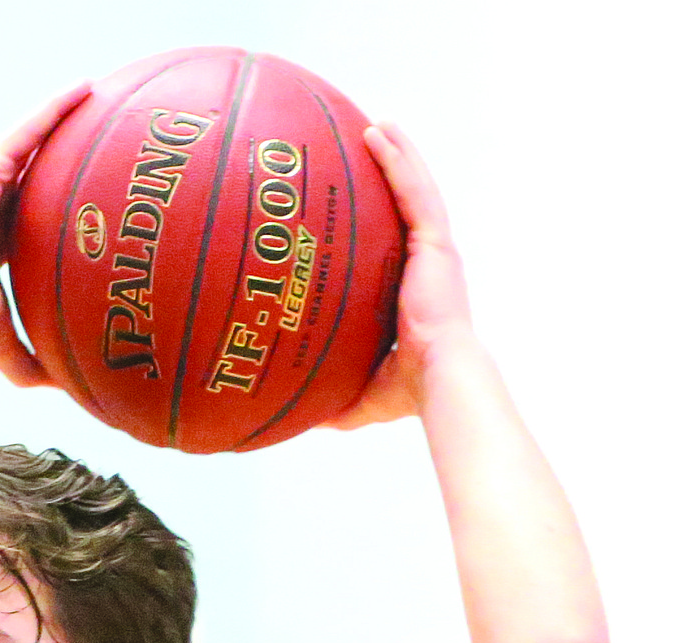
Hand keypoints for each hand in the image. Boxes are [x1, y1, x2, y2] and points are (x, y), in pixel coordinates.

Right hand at [0, 84, 89, 387]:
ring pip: (40, 139)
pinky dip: (58, 106)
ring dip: (70, 118)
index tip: (95, 204)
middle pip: (42, 172)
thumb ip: (31, 365)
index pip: (38, 216)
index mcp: (0, 239)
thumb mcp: (4, 345)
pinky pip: (32, 126)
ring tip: (107, 97)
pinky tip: (87, 88)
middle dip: (70, 155)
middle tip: (111, 144)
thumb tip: (65, 393)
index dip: (64, 207)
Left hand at [326, 124, 472, 428]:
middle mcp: (430, 267)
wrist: (440, 382)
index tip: (364, 207)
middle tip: (370, 148)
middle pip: (409, 209)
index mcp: (417, 294)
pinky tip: (379, 132)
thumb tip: (299, 421)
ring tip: (376, 124)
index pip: (399, 249)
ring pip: (415, 189)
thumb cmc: (410, 393)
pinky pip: (415, 190)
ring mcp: (436, 252)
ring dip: (397, 155)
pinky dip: (398, 160)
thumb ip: (334, 401)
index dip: (386, 224)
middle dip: (393, 176)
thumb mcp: (362, 395)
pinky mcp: (436, 244)